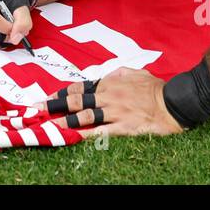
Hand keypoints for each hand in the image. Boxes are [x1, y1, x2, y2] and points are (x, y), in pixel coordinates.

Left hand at [45, 68, 184, 138]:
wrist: (173, 102)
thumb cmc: (154, 87)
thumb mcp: (133, 72)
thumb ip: (116, 73)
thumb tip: (104, 75)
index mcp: (109, 83)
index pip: (79, 88)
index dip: (61, 93)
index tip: (46, 98)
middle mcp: (108, 96)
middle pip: (76, 101)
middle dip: (54, 105)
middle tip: (36, 109)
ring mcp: (115, 112)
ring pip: (84, 116)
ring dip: (65, 120)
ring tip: (49, 125)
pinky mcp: (123, 128)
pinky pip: (101, 132)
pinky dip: (86, 134)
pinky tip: (73, 137)